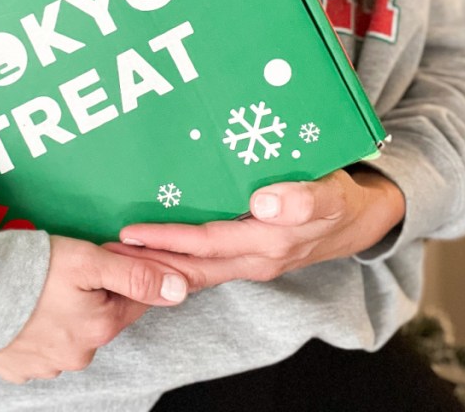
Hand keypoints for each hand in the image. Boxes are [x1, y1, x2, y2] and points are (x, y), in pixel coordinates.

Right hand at [0, 235, 188, 383]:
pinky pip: (36, 349)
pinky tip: (22, 308)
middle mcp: (77, 356)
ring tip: (39, 286)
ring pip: (68, 335)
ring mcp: (44, 367)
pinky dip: (34, 330)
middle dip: (93, 295)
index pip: (134, 301)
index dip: (125, 274)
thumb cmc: (28, 269)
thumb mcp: (89, 260)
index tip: (106, 257)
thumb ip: (137, 274)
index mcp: (100, 328)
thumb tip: (180, 289)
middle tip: (66, 269)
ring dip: (63, 313)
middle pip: (100, 319)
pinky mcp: (15, 369)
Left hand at [107, 168, 405, 289]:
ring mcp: (250, 260)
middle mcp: (254, 258)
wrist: (361, 218)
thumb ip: (303, 199)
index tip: (128, 235)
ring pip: (194, 269)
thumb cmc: (341, 198)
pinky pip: (206, 263)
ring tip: (116, 254)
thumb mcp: (332, 195)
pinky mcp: (248, 254)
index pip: (205, 244)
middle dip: (147, 261)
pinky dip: (176, 260)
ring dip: (156, 264)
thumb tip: (263, 203)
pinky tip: (152, 251)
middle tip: (103, 251)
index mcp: (268, 242)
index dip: (166, 241)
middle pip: (190, 265)